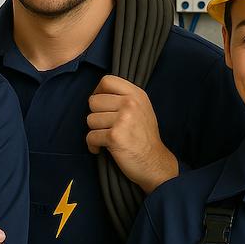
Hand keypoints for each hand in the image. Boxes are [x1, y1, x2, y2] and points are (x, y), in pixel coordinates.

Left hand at [86, 75, 177, 193]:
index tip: (100, 105)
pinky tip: (101, 148)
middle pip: (93, 101)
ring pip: (90, 119)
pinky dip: (93, 145)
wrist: (154, 162)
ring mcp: (123, 119)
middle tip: (106, 127)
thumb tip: (98, 93)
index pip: (107, 81)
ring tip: (107, 138)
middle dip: (95, 116)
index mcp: (136, 94)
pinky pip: (90, 136)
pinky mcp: (115, 136)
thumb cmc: (144, 137)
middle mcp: (130, 103)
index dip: (98, 92)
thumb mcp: (141, 109)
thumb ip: (123, 98)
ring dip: (95, 131)